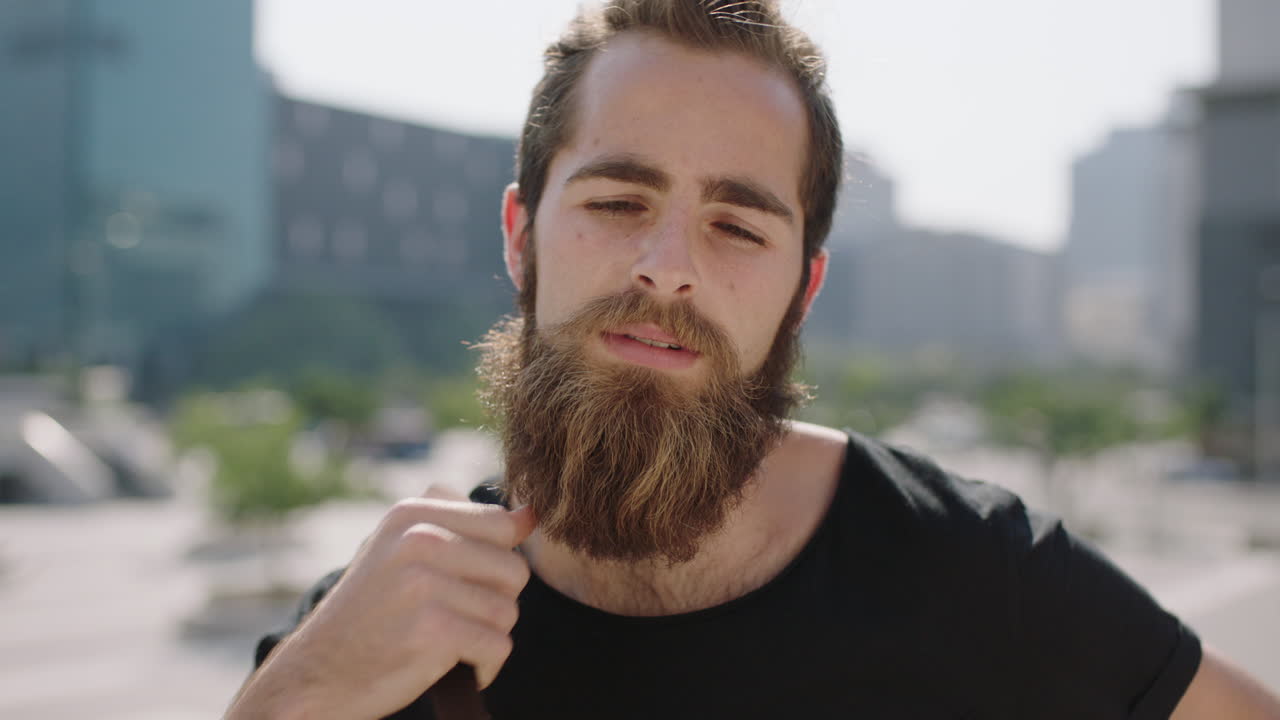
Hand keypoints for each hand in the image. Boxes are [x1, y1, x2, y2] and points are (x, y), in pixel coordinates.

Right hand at [225, 485, 535, 719]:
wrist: (318, 672)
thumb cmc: (372, 610)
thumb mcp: (401, 549)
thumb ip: (462, 524)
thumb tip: (529, 515)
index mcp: (412, 512)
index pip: (501, 524)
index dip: (499, 559)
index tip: (467, 583)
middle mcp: (419, 540)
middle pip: (513, 570)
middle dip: (494, 602)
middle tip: (454, 619)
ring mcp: (425, 585)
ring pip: (508, 611)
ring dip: (487, 636)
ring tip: (449, 641)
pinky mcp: (433, 631)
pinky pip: (497, 645)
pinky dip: (484, 666)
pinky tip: (455, 665)